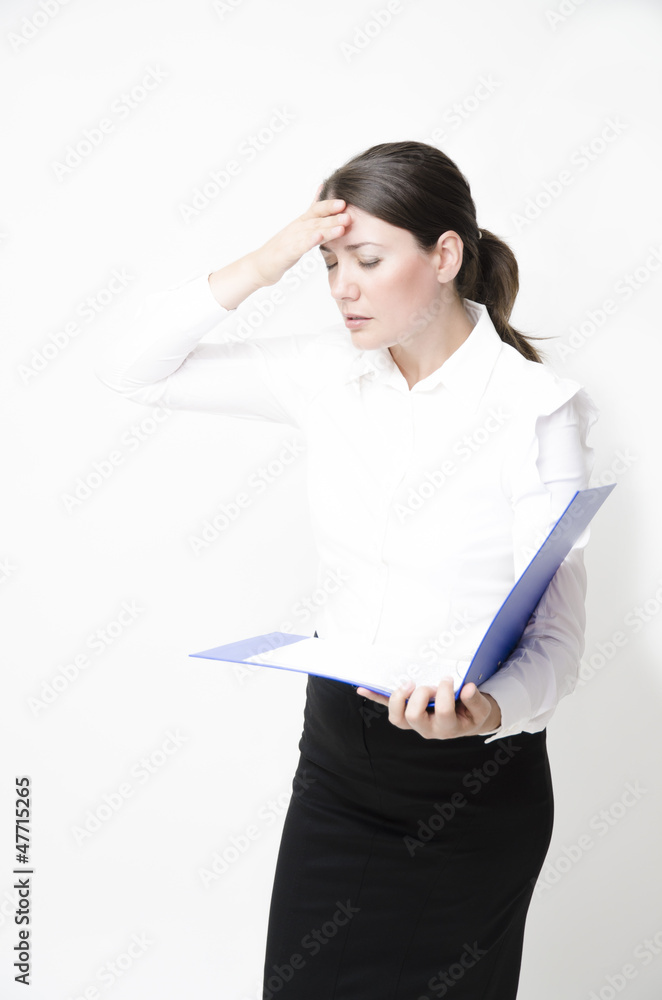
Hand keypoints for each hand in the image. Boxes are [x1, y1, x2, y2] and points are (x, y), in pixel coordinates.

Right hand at [251, 184, 349, 285]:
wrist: (260, 266)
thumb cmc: (282, 248)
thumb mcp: (299, 229)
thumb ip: (313, 214)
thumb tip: (322, 191)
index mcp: (301, 223)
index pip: (316, 210)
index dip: (329, 205)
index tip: (345, 202)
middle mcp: (296, 228)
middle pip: (316, 220)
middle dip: (333, 216)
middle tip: (349, 214)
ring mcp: (291, 240)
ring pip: (311, 232)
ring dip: (327, 229)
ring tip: (341, 227)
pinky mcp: (286, 253)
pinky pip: (299, 246)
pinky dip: (309, 241)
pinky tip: (318, 238)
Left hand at [356, 678, 501, 739]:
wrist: (464, 720)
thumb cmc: (471, 713)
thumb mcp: (481, 709)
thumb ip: (475, 700)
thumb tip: (468, 688)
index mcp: (448, 727)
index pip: (444, 711)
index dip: (445, 693)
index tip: (448, 679)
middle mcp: (428, 728)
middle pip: (414, 716)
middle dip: (421, 696)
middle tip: (431, 685)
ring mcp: (414, 723)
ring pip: (397, 718)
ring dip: (398, 698)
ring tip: (409, 684)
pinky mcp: (404, 714)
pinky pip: (387, 707)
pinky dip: (375, 697)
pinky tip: (362, 688)